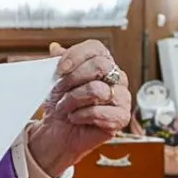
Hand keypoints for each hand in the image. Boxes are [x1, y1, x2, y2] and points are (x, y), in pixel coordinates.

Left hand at [27, 40, 131, 176]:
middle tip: (60, 91)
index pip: (96, 48)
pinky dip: (80, 116)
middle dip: (73, 79)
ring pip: (97, 90)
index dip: (75, 56)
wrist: (57, 130)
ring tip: (66, 107)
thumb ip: (58, 62)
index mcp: (103, 64)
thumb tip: (55, 47)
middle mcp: (117, 78)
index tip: (59, 69)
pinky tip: (75, 117)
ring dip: (73, 100)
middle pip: (101, 66)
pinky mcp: (121, 118)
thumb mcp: (55, 80)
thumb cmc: (61, 103)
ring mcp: (122, 97)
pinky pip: (98, 112)